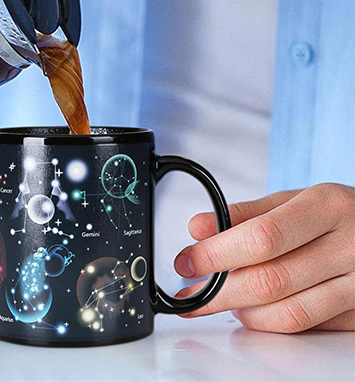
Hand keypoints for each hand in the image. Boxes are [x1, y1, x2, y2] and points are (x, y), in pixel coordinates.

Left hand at [173, 184, 354, 332]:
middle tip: (192, 292)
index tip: (187, 261)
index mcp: (327, 207)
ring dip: (243, 312)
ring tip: (220, 300)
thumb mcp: (293, 199)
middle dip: (220, 291)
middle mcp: (349, 247)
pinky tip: (252, 310)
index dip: (218, 253)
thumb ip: (243, 213)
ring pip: (289, 313)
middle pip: (272, 280)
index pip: (263, 237)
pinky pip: (307, 326)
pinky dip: (270, 322)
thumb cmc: (333, 213)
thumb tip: (197, 228)